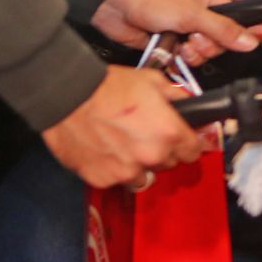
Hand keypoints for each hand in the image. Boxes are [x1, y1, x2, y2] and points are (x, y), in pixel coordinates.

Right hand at [42, 66, 206, 188]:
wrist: (66, 94)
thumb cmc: (107, 86)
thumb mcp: (152, 81)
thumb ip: (177, 97)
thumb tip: (191, 105)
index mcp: (170, 133)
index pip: (195, 151)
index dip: (189, 144)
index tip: (182, 140)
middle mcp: (152, 156)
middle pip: (169, 163)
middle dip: (161, 151)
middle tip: (143, 134)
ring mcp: (126, 171)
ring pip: (144, 176)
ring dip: (138, 164)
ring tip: (122, 144)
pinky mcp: (102, 178)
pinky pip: (116, 180)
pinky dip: (112, 169)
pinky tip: (104, 150)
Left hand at [91, 0, 257, 66]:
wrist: (115, 6)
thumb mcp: (193, 14)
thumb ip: (223, 29)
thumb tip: (252, 41)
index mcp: (210, 3)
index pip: (234, 26)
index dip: (230, 37)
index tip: (220, 40)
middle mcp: (200, 18)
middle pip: (218, 44)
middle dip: (206, 47)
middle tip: (192, 38)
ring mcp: (184, 31)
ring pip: (201, 54)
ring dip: (192, 55)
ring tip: (179, 45)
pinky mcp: (169, 44)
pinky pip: (183, 59)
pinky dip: (179, 60)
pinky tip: (172, 53)